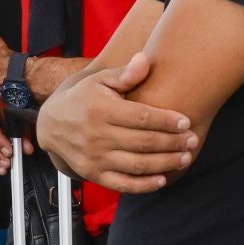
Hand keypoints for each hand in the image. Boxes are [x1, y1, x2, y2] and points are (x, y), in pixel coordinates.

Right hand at [35, 53, 195, 193]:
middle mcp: (97, 136)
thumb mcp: (99, 80)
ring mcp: (95, 158)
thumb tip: (145, 59)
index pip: (141, 117)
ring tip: (184, 158)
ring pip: (137, 165)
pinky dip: (143, 185)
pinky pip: (122, 184)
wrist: (51, 125)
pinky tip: (162, 179)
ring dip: (164, 163)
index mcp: (101, 110)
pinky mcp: (93, 174)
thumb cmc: (82, 98)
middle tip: (192, 141)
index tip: (186, 121)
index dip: (166, 120)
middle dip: (172, 143)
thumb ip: (124, 73)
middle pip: (143, 142)